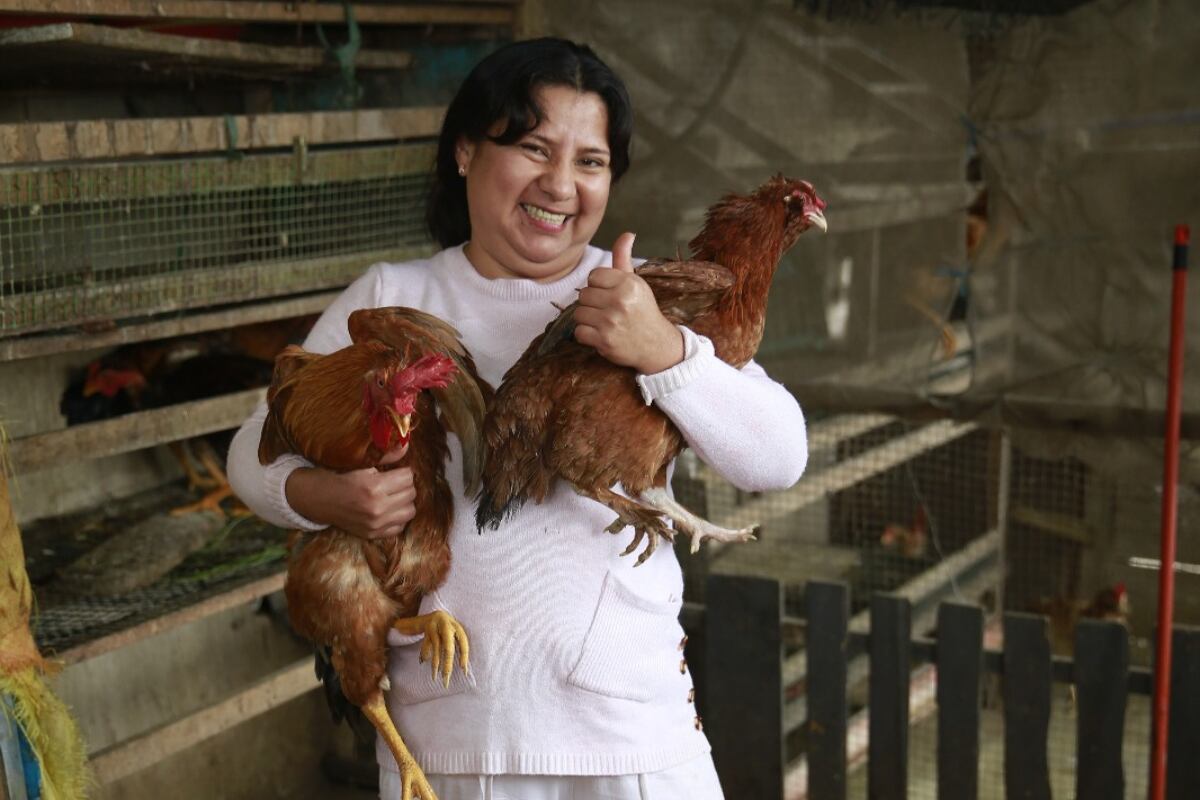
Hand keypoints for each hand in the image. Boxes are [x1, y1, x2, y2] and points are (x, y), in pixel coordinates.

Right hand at [285, 464, 415, 538]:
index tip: (396, 471)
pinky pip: (399, 527)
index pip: (408, 477)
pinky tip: (388, 510)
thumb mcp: (360, 463)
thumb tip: (405, 446)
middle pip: (411, 494)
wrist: (317, 499)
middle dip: (405, 485)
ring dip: (404, 502)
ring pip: (410, 511)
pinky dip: (397, 518)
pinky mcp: (373, 535)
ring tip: (394, 496)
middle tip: (395, 482)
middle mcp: (377, 508)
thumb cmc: (338, 477)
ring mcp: (375, 524)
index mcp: (373, 487)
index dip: (403, 471)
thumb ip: (386, 457)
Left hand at [573, 232, 684, 373]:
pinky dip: (586, 335)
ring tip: (602, 322)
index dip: (598, 286)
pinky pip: (579, 332)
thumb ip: (624, 258)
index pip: (593, 276)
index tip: (609, 294)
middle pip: (583, 295)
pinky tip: (600, 334)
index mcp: (627, 283)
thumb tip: (627, 234)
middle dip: (591, 303)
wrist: (656, 345)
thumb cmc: (642, 310)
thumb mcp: (636, 282)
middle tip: (606, 310)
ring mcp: (611, 322)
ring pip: (578, 313)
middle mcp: (620, 301)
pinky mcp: (604, 341)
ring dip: (587, 319)